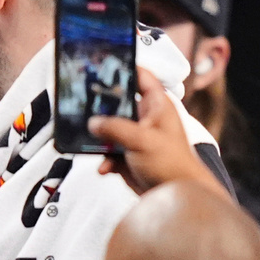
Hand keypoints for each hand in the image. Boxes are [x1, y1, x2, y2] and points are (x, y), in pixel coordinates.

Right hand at [87, 68, 225, 197]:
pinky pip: (109, 151)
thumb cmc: (172, 164)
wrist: (175, 196)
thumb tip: (93, 122)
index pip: (142, 77)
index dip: (125, 67)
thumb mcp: (141, 140)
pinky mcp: (129, 156)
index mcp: (157, 105)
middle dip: (102, 108)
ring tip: (93, 143)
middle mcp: (146, 118)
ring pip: (110, 128)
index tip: (103, 63)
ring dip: (100, 139)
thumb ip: (114, 128)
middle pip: (119, 103)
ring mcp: (137, 137)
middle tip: (84, 105)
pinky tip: (105, 168)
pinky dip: (105, 159)